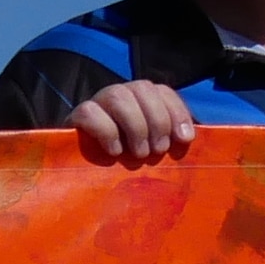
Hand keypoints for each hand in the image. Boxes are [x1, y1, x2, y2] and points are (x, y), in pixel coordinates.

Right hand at [70, 80, 196, 165]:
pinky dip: (107, 132)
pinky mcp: (76, 117)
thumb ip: (170, 141)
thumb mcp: (152, 151)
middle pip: (142, 87)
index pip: (163, 91)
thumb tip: (188, 138)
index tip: (185, 139)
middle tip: (159, 150)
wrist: (82, 176)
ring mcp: (97, 103)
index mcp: (141, 100)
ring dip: (135, 126)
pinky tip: (115, 152)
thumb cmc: (126, 164)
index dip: (177, 111)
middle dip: (157, 120)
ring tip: (140, 154)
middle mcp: (120, 95)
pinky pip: (90, 112)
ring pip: (118, 95)